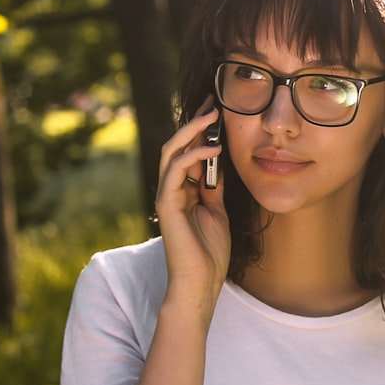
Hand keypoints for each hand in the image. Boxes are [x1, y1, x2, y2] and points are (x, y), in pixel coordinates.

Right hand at [154, 100, 229, 303]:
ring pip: (172, 151)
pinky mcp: (166, 204)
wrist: (201, 281)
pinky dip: (194, 156)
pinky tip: (213, 149)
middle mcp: (171, 189)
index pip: (188, 151)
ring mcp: (166, 195)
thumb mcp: (218, 211)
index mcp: (183, 190)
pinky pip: (176, 170)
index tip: (218, 109)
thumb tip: (218, 163)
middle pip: (177, 145)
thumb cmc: (210, 252)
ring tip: (213, 115)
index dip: (201, 130)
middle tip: (213, 102)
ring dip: (193, 131)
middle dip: (195, 122)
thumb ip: (214, 187)